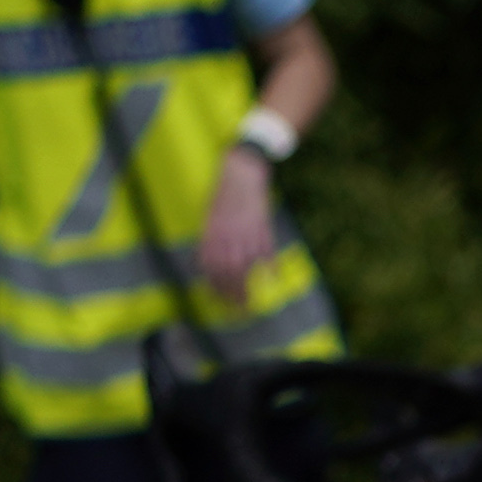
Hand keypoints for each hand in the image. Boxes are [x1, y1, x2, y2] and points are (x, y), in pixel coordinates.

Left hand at [195, 144, 277, 292]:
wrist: (240, 172)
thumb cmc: (223, 193)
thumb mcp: (209, 215)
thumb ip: (210, 239)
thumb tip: (209, 262)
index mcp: (211, 233)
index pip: (209, 268)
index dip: (213, 286)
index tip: (217, 299)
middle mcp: (227, 237)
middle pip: (227, 274)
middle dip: (230, 295)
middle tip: (235, 309)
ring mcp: (246, 235)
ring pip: (245, 270)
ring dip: (246, 289)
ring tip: (249, 303)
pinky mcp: (263, 230)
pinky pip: (267, 255)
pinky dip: (271, 269)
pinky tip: (273, 279)